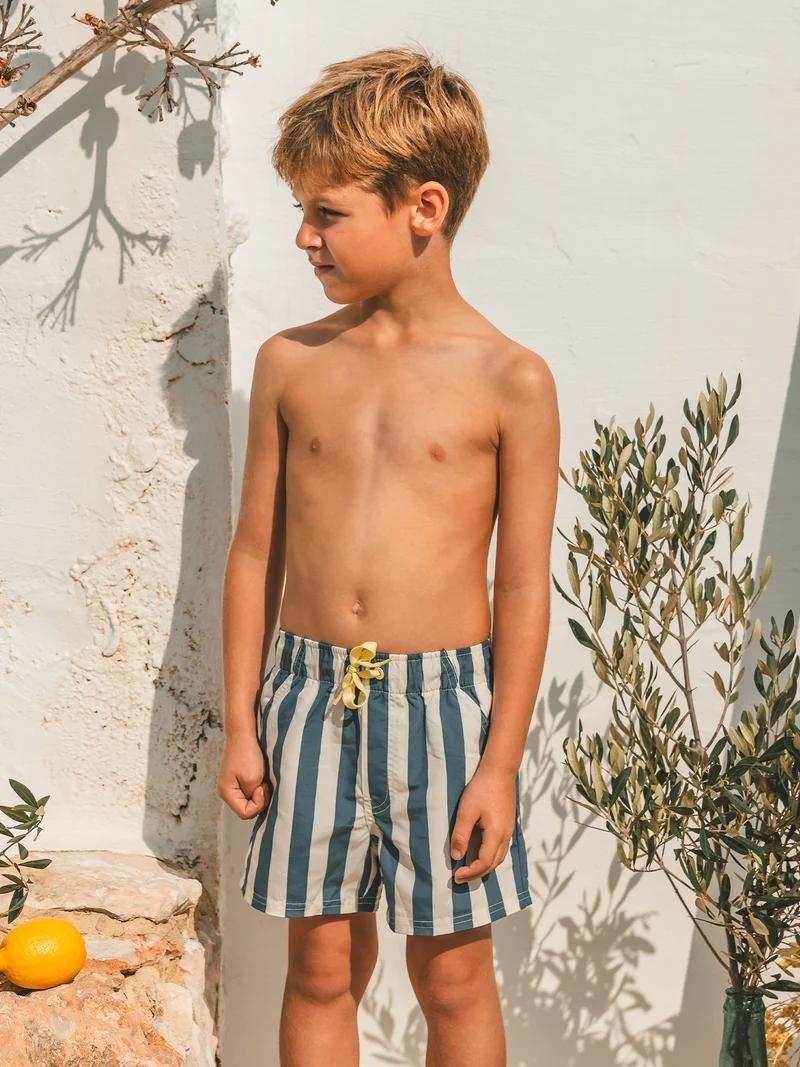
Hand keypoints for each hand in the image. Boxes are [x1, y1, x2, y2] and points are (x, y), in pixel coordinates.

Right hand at [217, 735, 271, 818]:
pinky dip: (256, 787)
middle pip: (246, 809)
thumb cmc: (247, 754)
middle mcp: (225, 792)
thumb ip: (255, 797)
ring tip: (261, 778)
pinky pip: (248, 792)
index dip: (258, 803)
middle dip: (258, 799)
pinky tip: (259, 776)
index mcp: (226, 793)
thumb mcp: (253, 779)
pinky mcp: (236, 780)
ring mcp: (230, 786)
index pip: (245, 813)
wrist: (243, 734)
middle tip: (262, 783)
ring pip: (248, 800)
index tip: (261, 787)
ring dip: (258, 793)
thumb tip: (256, 804)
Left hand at [450, 762, 516, 883]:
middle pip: (494, 864)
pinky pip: (501, 848)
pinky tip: (480, 852)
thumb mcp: (466, 812)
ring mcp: (509, 830)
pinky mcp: (507, 824)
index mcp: (496, 834)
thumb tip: (456, 856)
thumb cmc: (481, 789)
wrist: (500, 771)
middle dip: (477, 874)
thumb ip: (461, 835)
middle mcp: (506, 835)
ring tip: (469, 869)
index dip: (470, 873)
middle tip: (460, 878)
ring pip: (499, 857)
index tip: (456, 876)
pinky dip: (490, 857)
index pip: (484, 863)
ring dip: (485, 866)